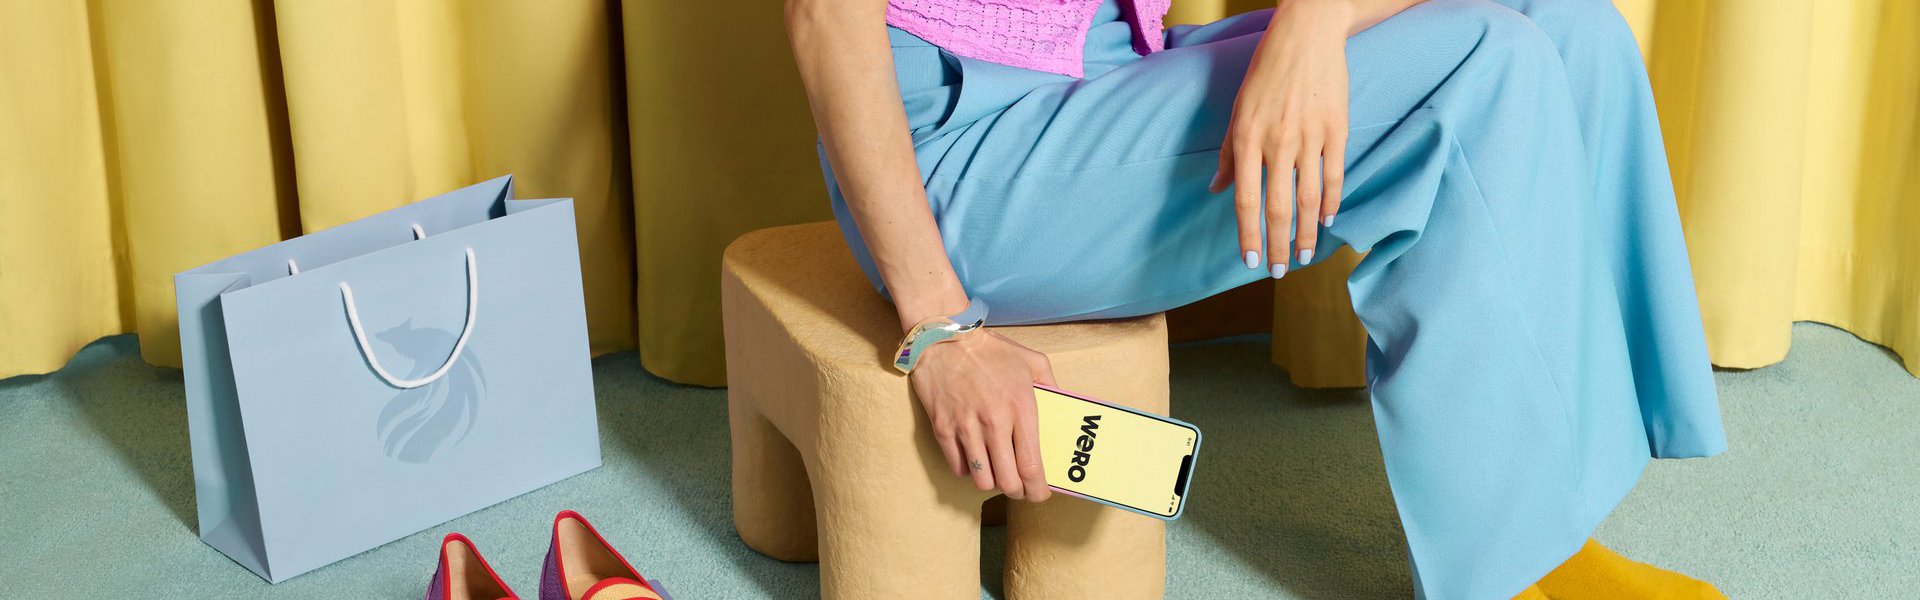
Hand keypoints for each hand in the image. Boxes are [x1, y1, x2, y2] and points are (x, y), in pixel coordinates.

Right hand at [909, 329, 1056, 500]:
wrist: (944, 337)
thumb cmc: (991, 350)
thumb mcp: (1033, 361)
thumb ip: (1052, 386)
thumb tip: (1062, 408)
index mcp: (1021, 407)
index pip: (1032, 466)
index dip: (1038, 489)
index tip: (1040, 493)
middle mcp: (994, 422)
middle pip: (1008, 481)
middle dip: (1018, 492)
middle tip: (1020, 488)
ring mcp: (966, 427)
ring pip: (982, 480)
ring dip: (992, 482)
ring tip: (997, 473)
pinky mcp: (942, 428)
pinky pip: (958, 467)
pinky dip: (968, 470)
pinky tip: (974, 459)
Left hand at [1211, 0, 1351, 276]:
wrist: (1306, 37)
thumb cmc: (1265, 73)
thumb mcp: (1237, 111)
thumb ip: (1229, 153)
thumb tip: (1217, 189)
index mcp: (1248, 139)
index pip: (1246, 199)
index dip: (1248, 234)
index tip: (1252, 261)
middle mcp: (1278, 142)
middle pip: (1278, 207)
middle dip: (1279, 245)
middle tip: (1281, 272)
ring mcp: (1310, 137)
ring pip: (1309, 198)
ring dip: (1308, 232)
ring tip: (1306, 256)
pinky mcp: (1337, 129)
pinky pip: (1334, 175)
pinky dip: (1331, 202)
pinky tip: (1328, 221)